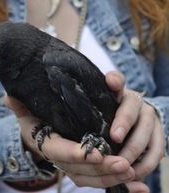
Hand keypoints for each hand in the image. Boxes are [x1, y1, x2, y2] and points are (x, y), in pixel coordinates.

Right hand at [4, 96, 134, 188]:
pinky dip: (117, 185)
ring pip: (90, 178)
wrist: (41, 132)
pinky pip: (98, 180)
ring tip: (130, 172)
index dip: (75, 154)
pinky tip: (137, 188)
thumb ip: (20, 105)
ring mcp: (71, 167)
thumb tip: (8, 98)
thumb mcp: (27, 111)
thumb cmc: (35, 119)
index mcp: (45, 144)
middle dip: (99, 169)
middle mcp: (59, 159)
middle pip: (78, 169)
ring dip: (110, 178)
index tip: (94, 154)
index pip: (58, 151)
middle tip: (121, 163)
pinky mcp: (84, 170)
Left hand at [106, 71, 164, 191]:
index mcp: (118, 92)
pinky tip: (132, 173)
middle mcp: (137, 102)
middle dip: (123, 125)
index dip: (114, 81)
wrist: (130, 118)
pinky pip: (156, 152)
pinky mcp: (159, 135)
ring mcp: (150, 118)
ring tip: (121, 165)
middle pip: (131, 111)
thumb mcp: (99, 109)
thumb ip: (96, 105)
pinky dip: (145, 165)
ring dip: (133, 151)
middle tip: (114, 139)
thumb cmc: (107, 115)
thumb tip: (101, 92)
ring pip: (146, 133)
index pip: (117, 80)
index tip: (111, 83)